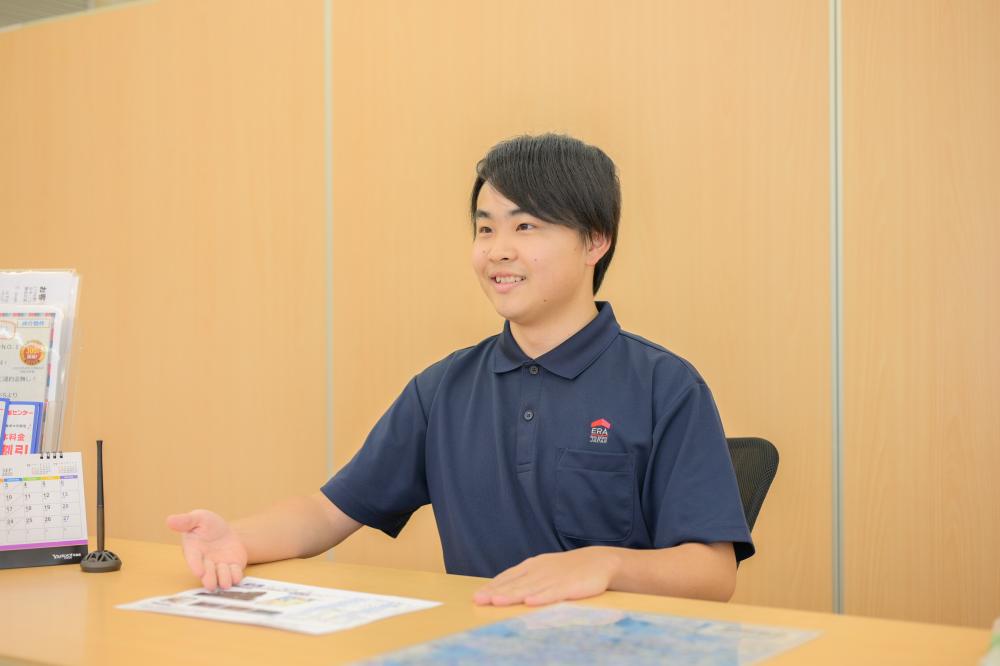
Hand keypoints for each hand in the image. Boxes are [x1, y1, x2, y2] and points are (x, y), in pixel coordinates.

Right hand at [166, 509, 247, 589]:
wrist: (225, 530)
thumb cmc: (207, 525)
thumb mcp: (198, 518)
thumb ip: (186, 521)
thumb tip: (169, 520)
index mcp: (194, 551)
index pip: (193, 560)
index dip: (196, 566)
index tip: (199, 572)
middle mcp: (205, 563)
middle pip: (207, 574)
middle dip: (209, 579)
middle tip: (211, 584)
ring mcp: (219, 567)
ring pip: (221, 577)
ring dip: (224, 578)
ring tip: (226, 578)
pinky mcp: (232, 568)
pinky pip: (235, 575)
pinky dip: (236, 576)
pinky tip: (237, 576)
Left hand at [473, 547, 619, 605]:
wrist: (598, 561)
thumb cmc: (567, 569)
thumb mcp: (544, 569)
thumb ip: (526, 578)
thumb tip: (503, 589)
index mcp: (533, 566)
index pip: (509, 577)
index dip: (493, 586)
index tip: (477, 595)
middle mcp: (540, 571)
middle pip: (515, 583)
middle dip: (495, 592)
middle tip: (479, 599)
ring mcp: (554, 578)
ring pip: (530, 588)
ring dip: (513, 595)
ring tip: (497, 601)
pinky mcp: (569, 587)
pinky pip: (553, 593)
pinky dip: (542, 597)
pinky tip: (531, 602)